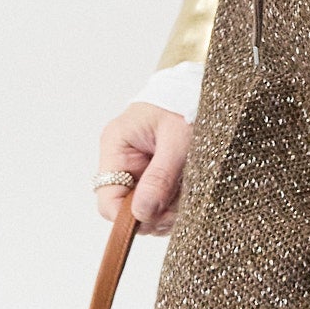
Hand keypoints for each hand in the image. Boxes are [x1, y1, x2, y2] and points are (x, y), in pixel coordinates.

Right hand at [96, 101, 193, 234]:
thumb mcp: (178, 141)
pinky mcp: (154, 176)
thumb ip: (160, 177)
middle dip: (156, 214)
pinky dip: (176, 205)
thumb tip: (141, 213)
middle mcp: (121, 161)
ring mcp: (137, 170)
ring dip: (169, 210)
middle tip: (181, 204)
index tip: (158, 216)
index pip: (108, 200)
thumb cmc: (186, 104)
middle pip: (128, 210)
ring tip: (190, 191)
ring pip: (146, 211)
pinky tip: (189, 190)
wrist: (201, 91)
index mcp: (116, 147)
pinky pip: (160, 204)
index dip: (129, 217)